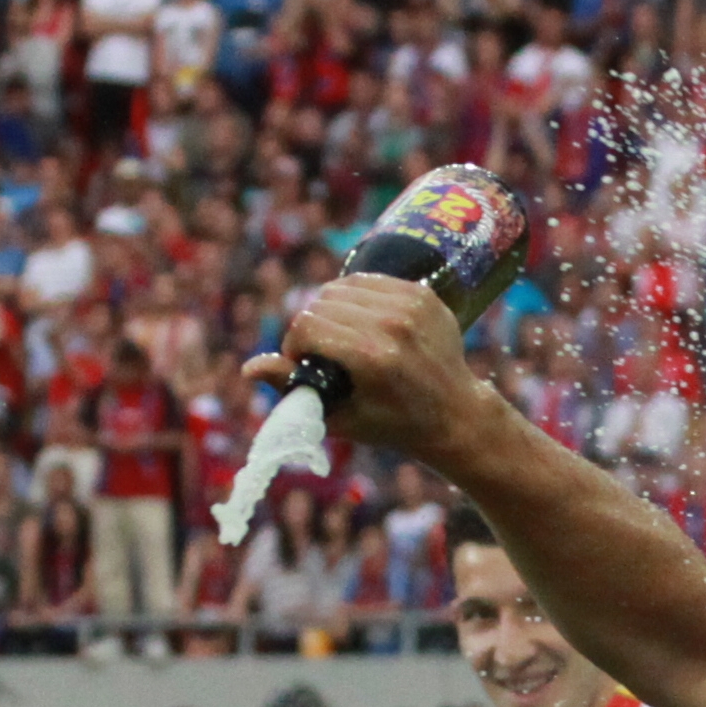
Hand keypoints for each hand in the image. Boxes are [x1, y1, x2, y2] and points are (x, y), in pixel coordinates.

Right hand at [244, 276, 502, 467]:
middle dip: (311, 327)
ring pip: (343, 287)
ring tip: (340, 335)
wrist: (456, 415)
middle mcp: (392, 324)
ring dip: (331, 309)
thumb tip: (249, 368)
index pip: (307, 325)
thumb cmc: (394, 425)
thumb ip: (294, 388)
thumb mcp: (341, 416)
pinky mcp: (422, 294)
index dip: (295, 345)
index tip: (303, 362)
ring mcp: (411, 305)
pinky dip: (357, 299)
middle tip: (322, 352)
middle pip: (321, 302)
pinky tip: (363, 322)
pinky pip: (370, 281)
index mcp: (372, 356)